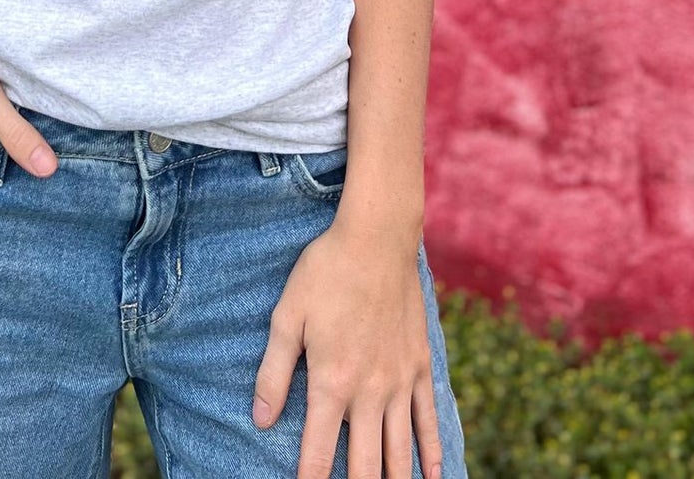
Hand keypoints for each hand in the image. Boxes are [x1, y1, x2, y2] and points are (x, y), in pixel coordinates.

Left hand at [252, 215, 441, 478]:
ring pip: (399, 450)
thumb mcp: (287, 316)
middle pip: (364, 463)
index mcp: (332, 381)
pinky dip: (432, 453)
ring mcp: (400, 381)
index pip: (317, 451)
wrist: (376, 239)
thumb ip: (273, 371)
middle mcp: (369, 391)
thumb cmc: (325, 273)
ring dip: (393, 478)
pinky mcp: (421, 367)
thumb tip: (260, 419)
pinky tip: (433, 476)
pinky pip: (428, 419)